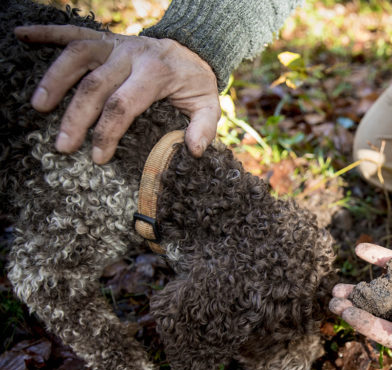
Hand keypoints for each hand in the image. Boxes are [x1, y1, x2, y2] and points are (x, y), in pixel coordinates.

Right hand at [14, 25, 220, 163]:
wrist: (193, 47)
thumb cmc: (194, 83)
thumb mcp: (208, 104)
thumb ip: (204, 127)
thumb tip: (195, 151)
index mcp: (156, 73)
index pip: (124, 105)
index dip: (108, 132)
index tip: (97, 156)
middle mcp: (131, 55)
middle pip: (95, 86)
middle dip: (76, 118)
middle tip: (63, 145)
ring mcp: (114, 44)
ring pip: (77, 56)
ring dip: (54, 80)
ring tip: (38, 107)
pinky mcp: (103, 37)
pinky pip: (71, 31)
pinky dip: (45, 32)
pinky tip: (21, 36)